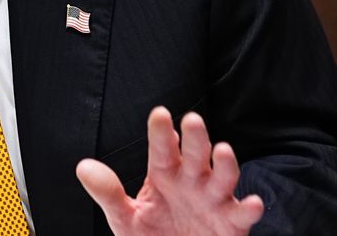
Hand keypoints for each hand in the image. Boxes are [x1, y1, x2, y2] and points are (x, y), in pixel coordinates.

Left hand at [76, 106, 264, 234]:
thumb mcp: (126, 218)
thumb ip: (108, 193)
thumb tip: (83, 166)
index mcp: (166, 174)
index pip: (162, 149)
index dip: (161, 132)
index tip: (159, 114)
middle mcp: (193, 181)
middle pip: (196, 154)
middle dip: (195, 138)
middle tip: (192, 119)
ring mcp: (214, 200)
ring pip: (224, 176)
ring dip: (226, 164)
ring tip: (223, 150)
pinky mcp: (232, 223)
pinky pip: (242, 214)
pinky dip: (250, 209)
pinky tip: (254, 203)